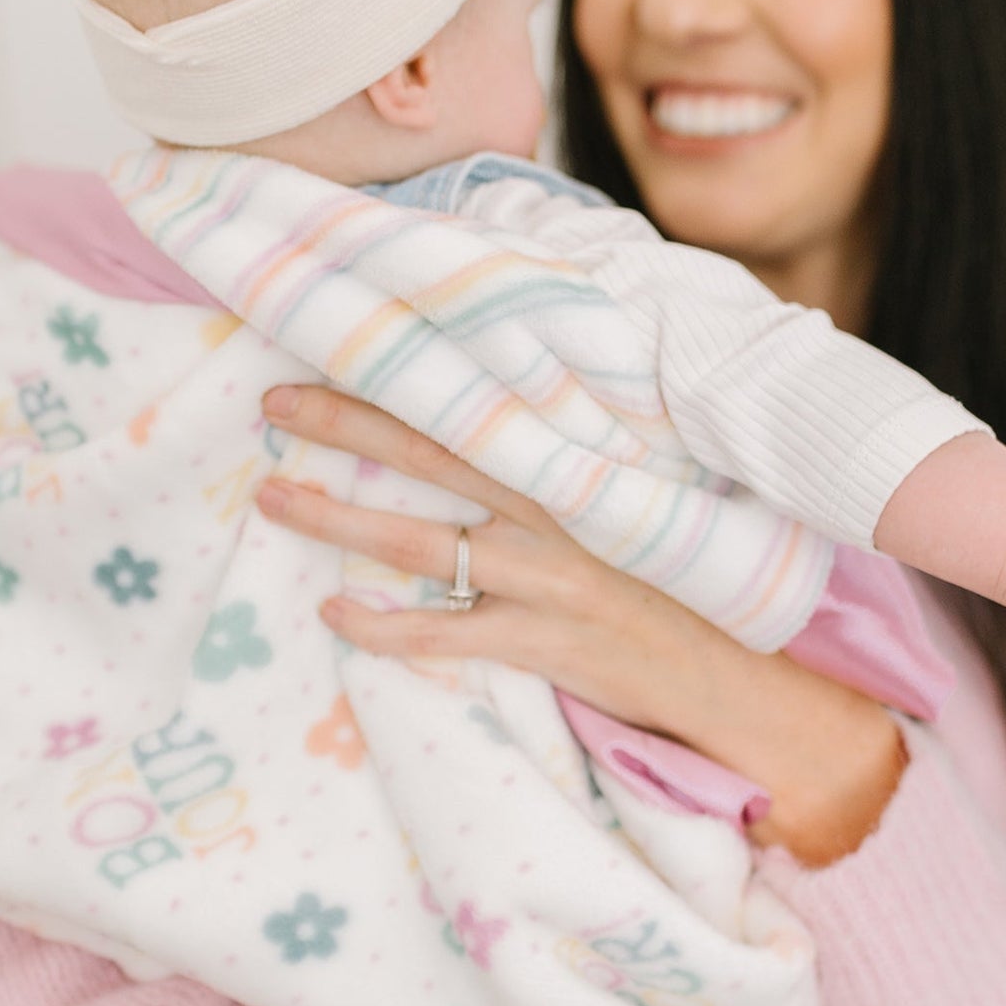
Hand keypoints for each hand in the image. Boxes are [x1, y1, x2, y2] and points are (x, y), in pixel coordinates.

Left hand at [257, 384, 907, 864]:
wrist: (734, 670)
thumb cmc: (678, 574)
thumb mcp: (639, 492)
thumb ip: (578, 447)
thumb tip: (515, 401)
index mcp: (575, 457)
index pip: (477, 396)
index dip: (405, 366)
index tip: (342, 334)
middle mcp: (555, 505)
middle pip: (430, 449)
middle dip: (344, 422)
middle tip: (271, 403)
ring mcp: (547, 575)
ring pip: (420, 540)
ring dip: (337, 519)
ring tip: (272, 498)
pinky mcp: (543, 640)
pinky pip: (443, 632)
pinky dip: (383, 626)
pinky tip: (335, 613)